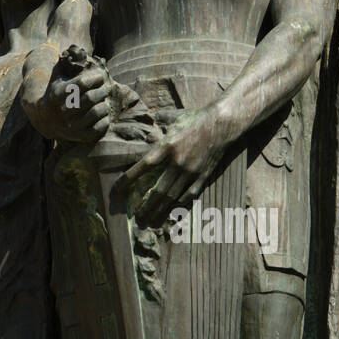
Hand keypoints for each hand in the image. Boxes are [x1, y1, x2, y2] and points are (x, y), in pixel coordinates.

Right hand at [44, 46, 111, 142]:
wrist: (45, 119)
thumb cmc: (55, 91)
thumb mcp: (57, 76)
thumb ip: (67, 62)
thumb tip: (82, 51)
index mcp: (59, 94)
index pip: (82, 83)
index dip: (95, 78)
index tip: (100, 76)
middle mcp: (64, 112)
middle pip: (92, 98)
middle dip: (103, 89)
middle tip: (106, 86)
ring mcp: (72, 126)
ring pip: (98, 112)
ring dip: (104, 104)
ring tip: (103, 100)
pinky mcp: (80, 137)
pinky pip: (100, 127)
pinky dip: (105, 119)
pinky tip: (102, 113)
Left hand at [116, 106, 230, 225]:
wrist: (221, 123)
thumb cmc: (195, 119)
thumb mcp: (172, 122)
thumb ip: (157, 132)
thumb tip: (142, 134)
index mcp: (168, 145)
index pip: (144, 166)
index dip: (129, 179)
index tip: (117, 190)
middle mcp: (178, 161)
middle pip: (158, 189)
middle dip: (146, 205)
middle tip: (137, 216)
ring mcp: (192, 171)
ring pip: (173, 196)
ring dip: (160, 209)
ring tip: (151, 219)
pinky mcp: (203, 176)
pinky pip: (189, 195)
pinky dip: (180, 206)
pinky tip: (173, 213)